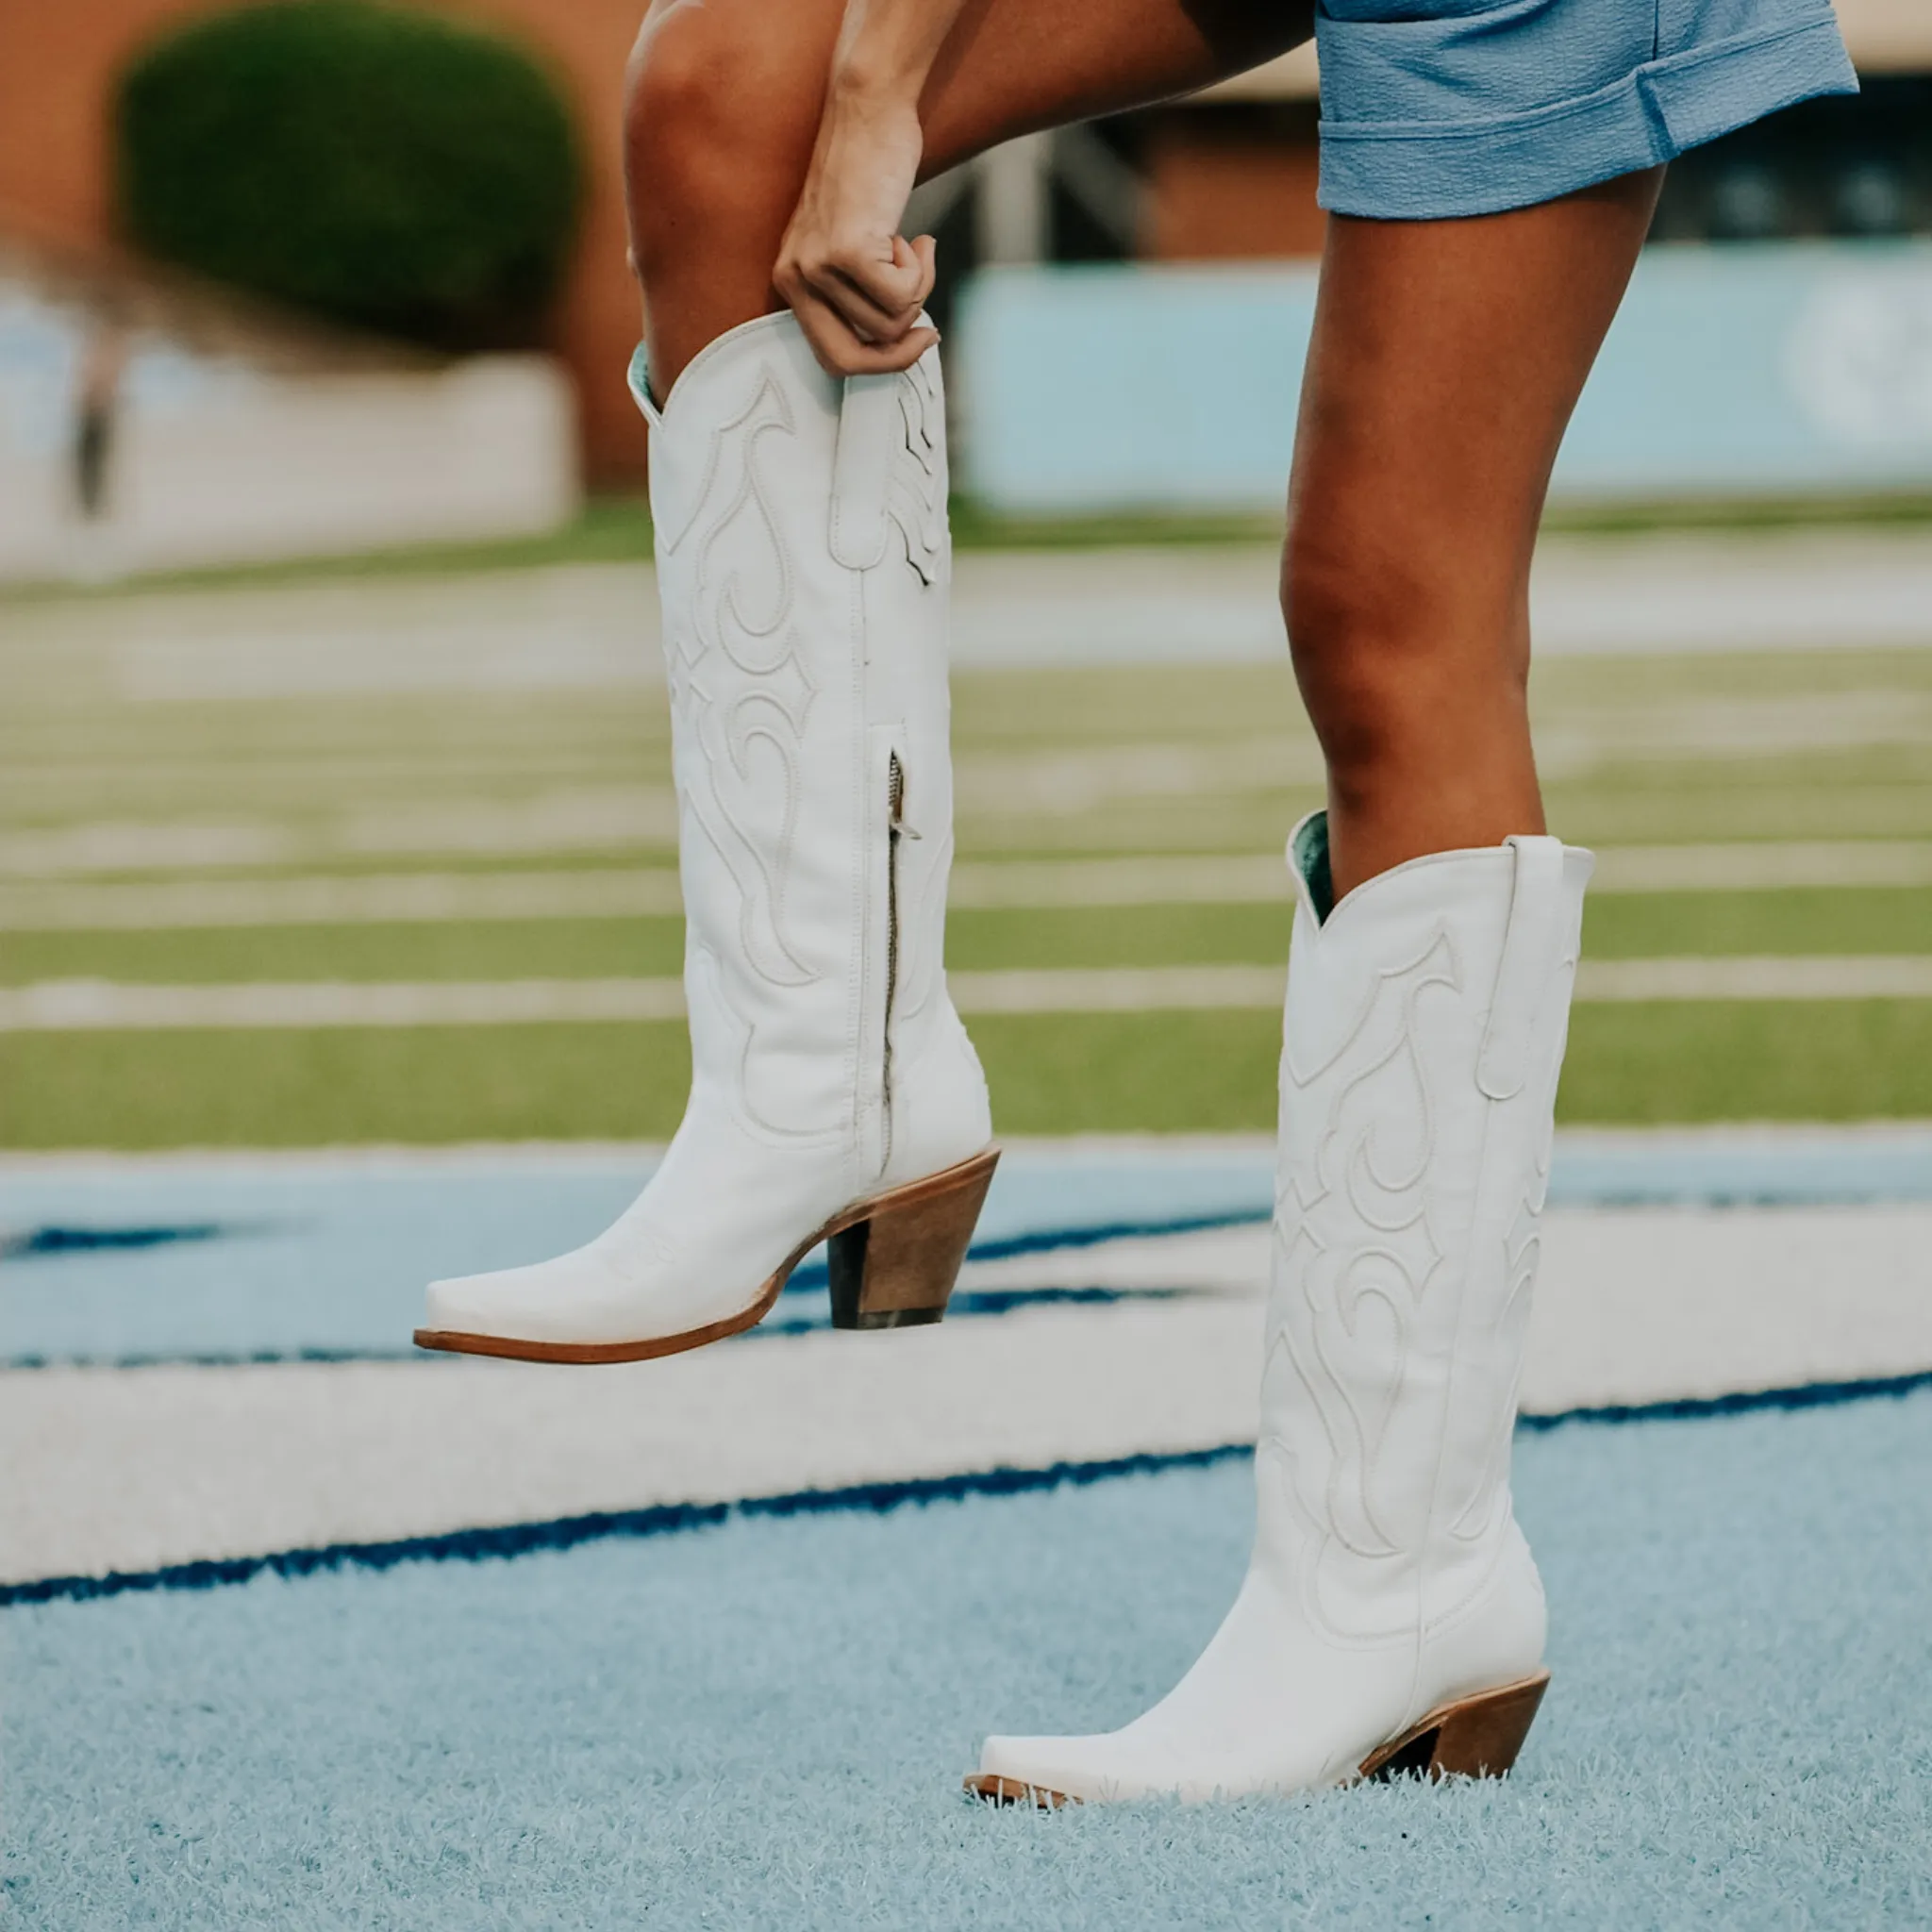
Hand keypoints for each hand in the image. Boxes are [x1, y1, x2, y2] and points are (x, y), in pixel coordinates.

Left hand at [774, 86, 937, 377]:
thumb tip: (896, 342)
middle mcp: (795, 278)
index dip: (879, 361)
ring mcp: (818, 266)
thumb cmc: (869, 172)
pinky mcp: (846, 251)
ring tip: (909, 246)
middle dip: (898, 353)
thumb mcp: (848, 243)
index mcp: (789, 281)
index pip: (831, 356)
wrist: (869, 111)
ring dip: (916, 289)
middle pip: (850, 360)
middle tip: (928, 331)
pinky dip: (920, 271)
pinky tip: (911, 235)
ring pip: (888, 322)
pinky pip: (902, 295)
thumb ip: (856, 291)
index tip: (916, 339)